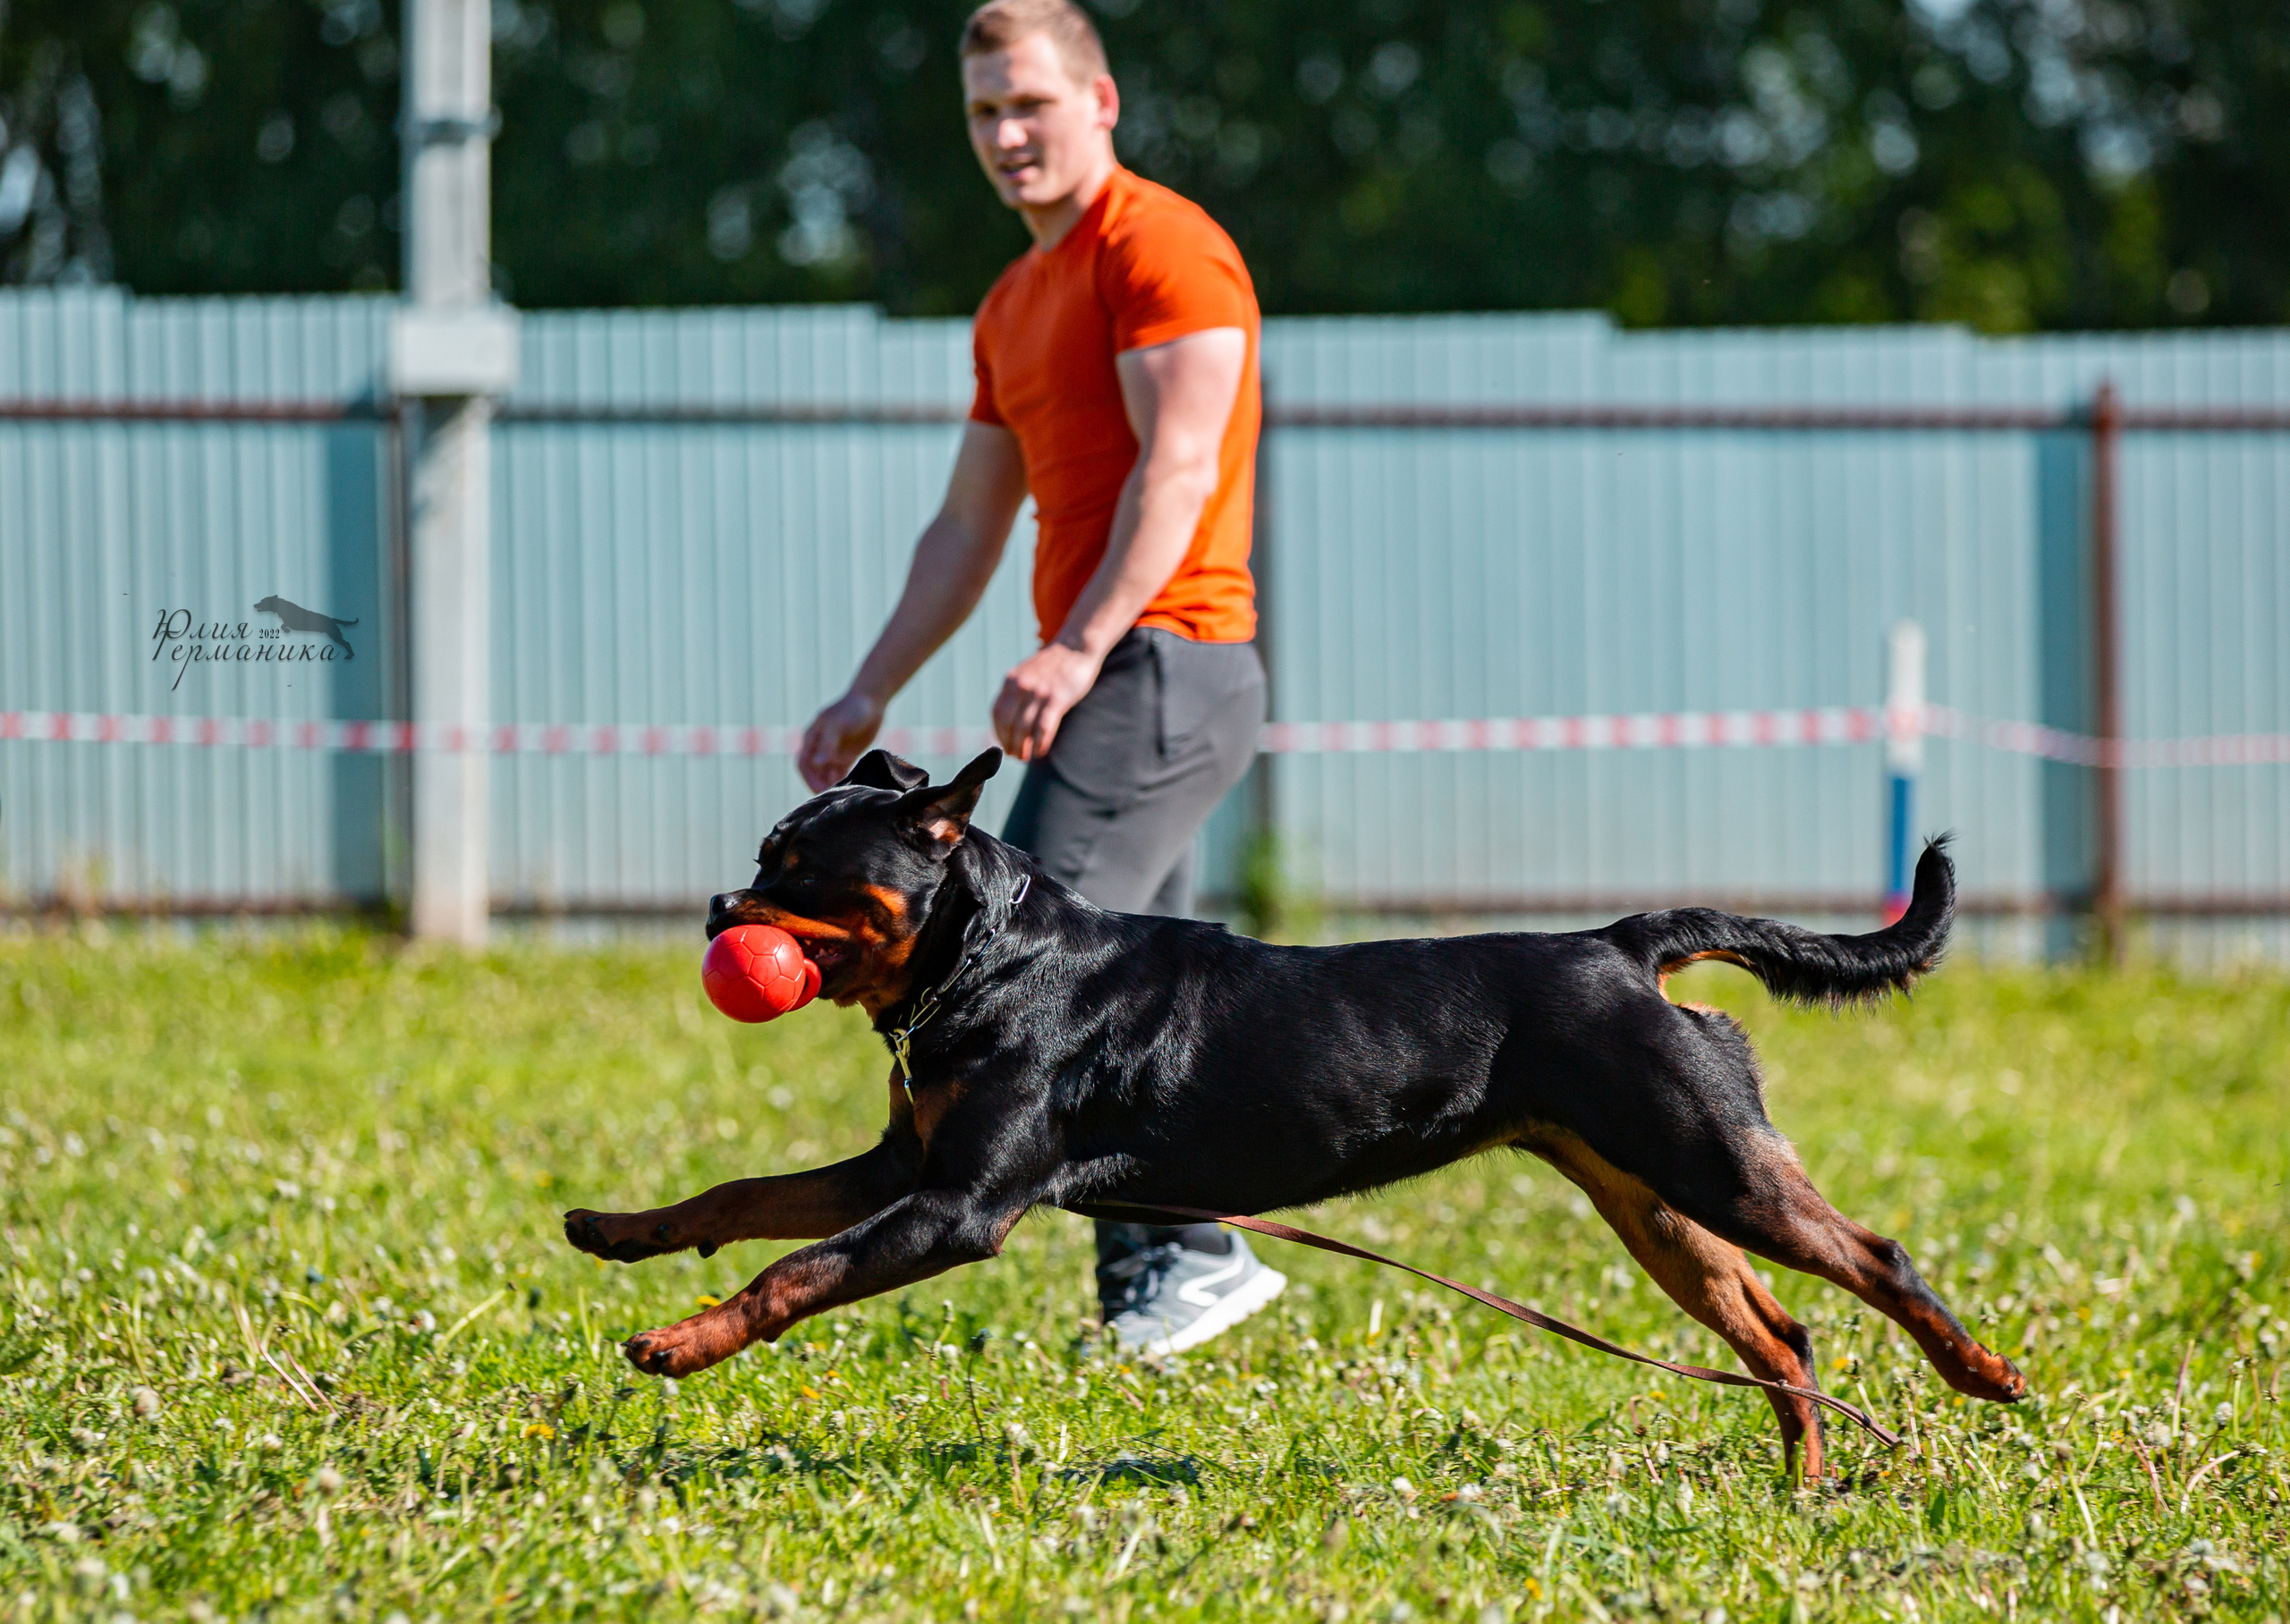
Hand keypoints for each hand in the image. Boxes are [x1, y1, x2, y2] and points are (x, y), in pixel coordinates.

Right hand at [798, 690, 884, 790]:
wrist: (871, 702)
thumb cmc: (851, 709)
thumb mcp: (836, 725)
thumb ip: (827, 745)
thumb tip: (817, 764)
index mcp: (812, 739)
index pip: (803, 764)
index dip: (809, 779)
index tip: (819, 791)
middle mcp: (820, 748)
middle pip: (815, 772)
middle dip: (820, 785)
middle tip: (833, 796)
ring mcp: (834, 752)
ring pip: (828, 774)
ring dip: (832, 784)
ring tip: (843, 794)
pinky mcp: (848, 755)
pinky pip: (841, 772)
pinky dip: (843, 780)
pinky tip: (850, 787)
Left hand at [992, 643, 1101, 762]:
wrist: (1077, 646)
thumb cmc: (1055, 663)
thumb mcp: (1028, 672)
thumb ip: (1018, 690)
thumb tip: (1011, 718)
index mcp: (1011, 680)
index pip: (997, 712)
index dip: (998, 732)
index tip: (1003, 744)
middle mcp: (1021, 686)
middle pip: (1007, 723)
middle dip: (1008, 743)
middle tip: (1014, 755)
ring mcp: (1038, 692)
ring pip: (1023, 728)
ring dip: (1022, 747)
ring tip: (1025, 757)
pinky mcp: (1057, 698)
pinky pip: (1043, 727)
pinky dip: (1040, 743)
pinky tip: (1040, 751)